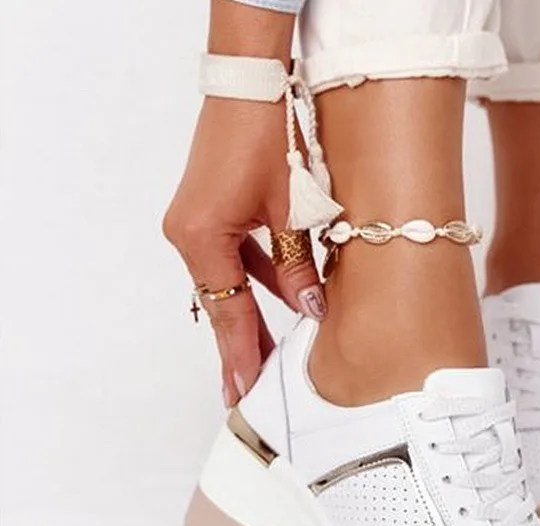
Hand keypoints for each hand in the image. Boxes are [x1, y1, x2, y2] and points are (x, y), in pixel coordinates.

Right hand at [163, 96, 325, 407]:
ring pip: (226, 285)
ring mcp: (194, 222)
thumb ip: (299, 270)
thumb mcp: (293, 212)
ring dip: (249, 316)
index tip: (245, 391)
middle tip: (247, 389)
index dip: (242, 355)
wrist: (251, 81)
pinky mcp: (207, 211)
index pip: (229, 314)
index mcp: (203, 238)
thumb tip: (312, 313)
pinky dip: (253, 280)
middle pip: (220, 306)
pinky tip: (277, 300)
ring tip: (264, 356)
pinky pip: (230, 260)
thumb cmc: (269, 133)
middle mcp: (189, 235)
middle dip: (240, 347)